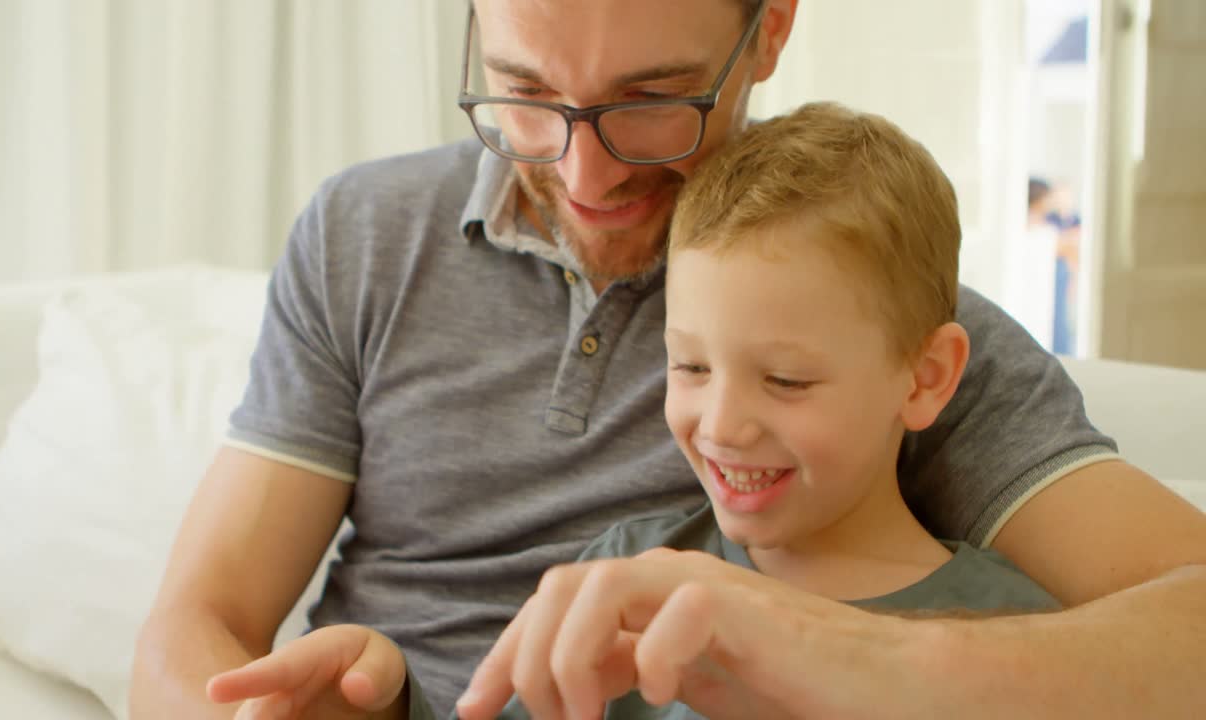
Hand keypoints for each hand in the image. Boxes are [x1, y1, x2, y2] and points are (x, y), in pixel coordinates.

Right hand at [207, 624, 408, 719]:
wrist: (354, 683)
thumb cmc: (367, 666)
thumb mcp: (382, 661)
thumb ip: (375, 672)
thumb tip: (356, 688)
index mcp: (306, 658)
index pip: (277, 669)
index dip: (246, 680)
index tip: (215, 689)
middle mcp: (279, 689)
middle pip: (255, 712)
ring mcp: (273, 714)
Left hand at [456, 548, 926, 719]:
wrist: (877, 683)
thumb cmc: (783, 684)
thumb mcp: (683, 681)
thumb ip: (627, 667)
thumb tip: (562, 689)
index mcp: (646, 600)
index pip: (550, 606)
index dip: (504, 655)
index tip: (475, 709)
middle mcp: (666, 580)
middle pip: (559, 588)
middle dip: (527, 657)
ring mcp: (703, 588)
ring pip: (600, 587)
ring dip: (574, 657)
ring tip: (587, 715)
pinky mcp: (742, 608)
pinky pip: (676, 615)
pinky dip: (653, 659)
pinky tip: (663, 697)